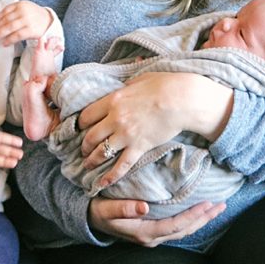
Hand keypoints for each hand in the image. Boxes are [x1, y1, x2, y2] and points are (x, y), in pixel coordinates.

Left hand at [0, 0, 54, 46]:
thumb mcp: (23, 8)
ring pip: (10, 27)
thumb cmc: (33, 15)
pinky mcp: (31, 30)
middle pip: (5, 20)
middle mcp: (24, 11)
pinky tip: (5, 43)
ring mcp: (28, 20)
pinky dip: (9, 40)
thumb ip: (11, 12)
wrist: (49, 20)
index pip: (4, 11)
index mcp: (20, 4)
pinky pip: (17, 35)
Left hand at [78, 74, 228, 188]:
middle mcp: (115, 119)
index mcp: (113, 100)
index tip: (80, 128)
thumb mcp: (140, 79)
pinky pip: (122, 165)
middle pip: (90, 136)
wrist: (184, 99)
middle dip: (83, 145)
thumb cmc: (165, 85)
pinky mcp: (139, 147)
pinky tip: (102, 183)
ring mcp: (126, 135)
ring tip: (88, 164)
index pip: (87, 115)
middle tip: (83, 149)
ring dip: (91, 160)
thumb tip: (122, 89)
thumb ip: (126, 88)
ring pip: (101, 152)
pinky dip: (111, 176)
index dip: (81, 124)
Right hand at [89, 195, 224, 247]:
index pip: (175, 226)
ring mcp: (153, 237)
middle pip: (184, 230)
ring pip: (183, 231)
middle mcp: (151, 238)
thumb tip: (144, 207)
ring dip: (201, 220)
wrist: (90, 220)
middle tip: (222, 205)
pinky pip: (177, 229)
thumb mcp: (107, 208)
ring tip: (217, 208)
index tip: (207, 204)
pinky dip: (191, 220)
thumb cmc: (98, 211)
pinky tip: (200, 213)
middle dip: (204, 218)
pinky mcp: (153, 232)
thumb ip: (124, 207)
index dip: (192, 216)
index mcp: (144, 233)